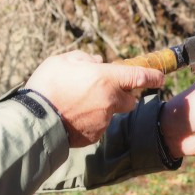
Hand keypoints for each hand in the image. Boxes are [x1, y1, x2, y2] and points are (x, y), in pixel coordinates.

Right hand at [26, 51, 164, 147]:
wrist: (34, 120)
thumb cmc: (46, 86)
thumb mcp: (62, 61)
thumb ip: (83, 58)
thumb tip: (95, 61)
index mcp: (106, 79)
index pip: (140, 77)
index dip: (153, 76)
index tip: (160, 76)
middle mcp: (110, 101)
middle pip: (129, 100)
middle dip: (122, 95)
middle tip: (103, 90)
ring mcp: (103, 121)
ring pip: (110, 113)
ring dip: (101, 108)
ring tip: (76, 105)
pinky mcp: (94, 136)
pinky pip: (97, 126)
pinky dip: (89, 122)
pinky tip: (71, 118)